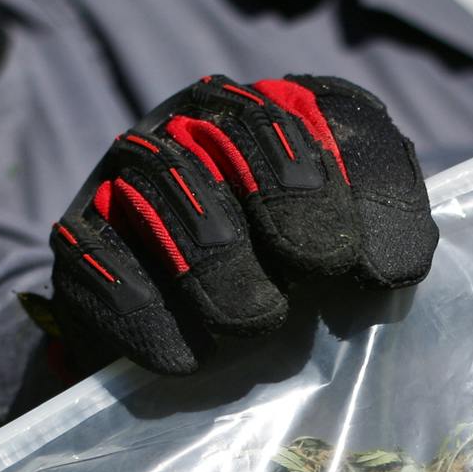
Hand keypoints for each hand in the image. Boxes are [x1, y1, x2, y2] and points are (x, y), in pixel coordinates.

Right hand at [47, 75, 436, 375]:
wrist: (162, 335)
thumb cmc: (273, 288)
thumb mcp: (338, 263)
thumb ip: (373, 248)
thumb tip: (391, 268)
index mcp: (285, 113)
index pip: (336, 115)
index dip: (369, 182)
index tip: (393, 269)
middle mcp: (205, 121)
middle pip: (248, 128)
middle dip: (294, 194)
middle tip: (324, 265)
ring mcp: (134, 170)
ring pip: (170, 183)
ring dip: (220, 260)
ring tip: (256, 324)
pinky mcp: (80, 231)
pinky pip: (104, 254)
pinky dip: (145, 309)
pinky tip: (184, 358)